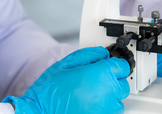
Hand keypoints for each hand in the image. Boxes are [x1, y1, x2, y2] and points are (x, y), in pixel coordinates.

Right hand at [3, 46, 129, 113]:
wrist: (38, 113)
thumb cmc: (49, 91)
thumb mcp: (65, 64)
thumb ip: (88, 55)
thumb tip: (103, 54)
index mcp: (100, 74)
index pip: (122, 66)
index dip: (114, 65)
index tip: (108, 67)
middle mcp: (106, 92)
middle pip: (123, 84)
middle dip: (113, 81)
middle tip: (97, 82)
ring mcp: (105, 109)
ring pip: (118, 101)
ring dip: (110, 97)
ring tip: (92, 96)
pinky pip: (111, 113)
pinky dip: (105, 109)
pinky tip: (91, 106)